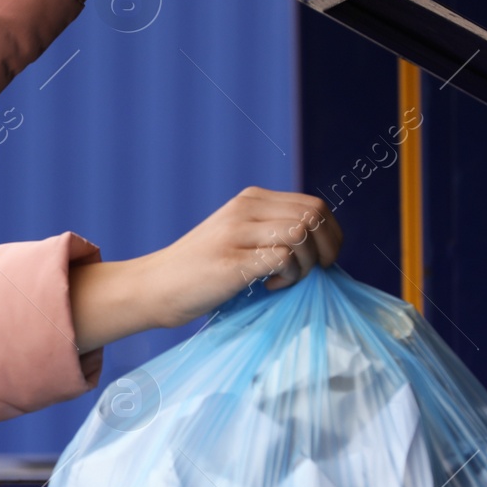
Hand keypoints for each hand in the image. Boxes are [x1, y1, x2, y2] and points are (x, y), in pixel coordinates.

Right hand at [145, 186, 343, 326]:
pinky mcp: (232, 261)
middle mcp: (244, 208)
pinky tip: (269, 286)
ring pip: (301, 234)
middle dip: (326, 249)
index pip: (313, 205)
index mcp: (250, 199)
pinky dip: (288, 278)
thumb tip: (323, 244)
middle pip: (313, 216)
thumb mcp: (238, 236)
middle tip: (312, 273)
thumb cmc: (202, 270)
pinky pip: (283, 259)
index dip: (331, 234)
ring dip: (306, 265)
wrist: (156, 286)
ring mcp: (236, 233)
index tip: (322, 260)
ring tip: (284, 280)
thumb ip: (272, 230)